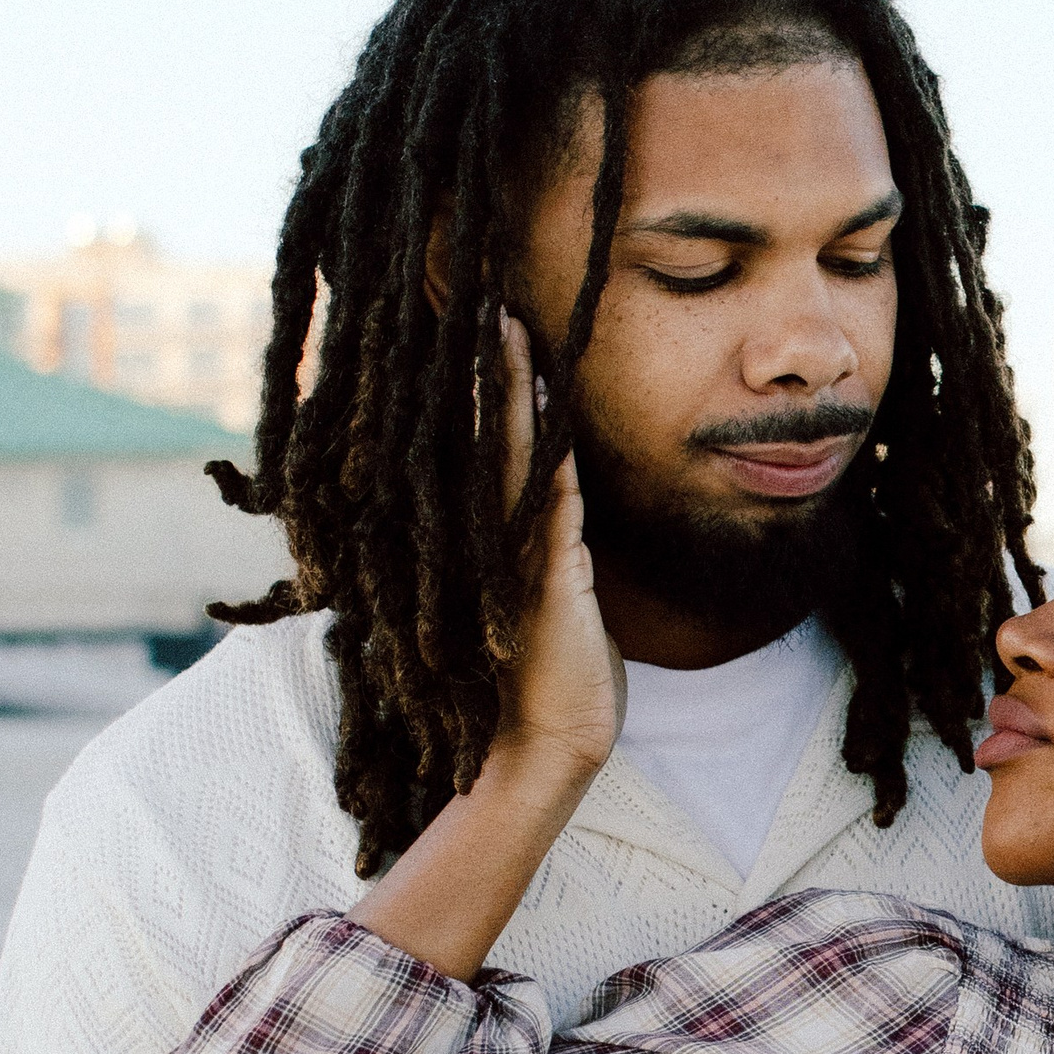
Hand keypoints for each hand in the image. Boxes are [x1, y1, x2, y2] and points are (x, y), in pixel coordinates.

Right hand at [492, 312, 616, 784]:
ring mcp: (520, 558)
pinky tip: (547, 405)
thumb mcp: (560, 607)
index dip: (497, 395)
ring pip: (516, 457)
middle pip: (494, 439)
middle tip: (487, 306)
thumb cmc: (560, 683)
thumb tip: (566, 535)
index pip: (499, 452)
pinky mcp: (548, 581)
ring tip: (506, 331)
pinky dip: (546, 453)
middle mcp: (502, 542)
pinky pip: (549, 500)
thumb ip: (556, 562)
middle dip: (493, 374)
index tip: (495, 336)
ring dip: (513, 394)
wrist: (554, 747)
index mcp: (506, 544)